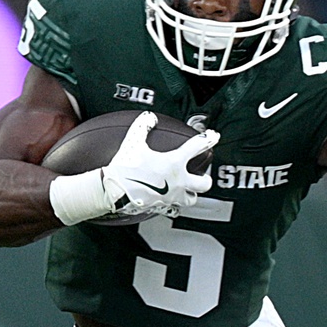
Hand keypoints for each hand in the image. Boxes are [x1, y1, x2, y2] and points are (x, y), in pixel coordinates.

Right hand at [101, 113, 217, 217]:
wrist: (113, 191)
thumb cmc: (125, 168)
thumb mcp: (133, 142)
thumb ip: (143, 126)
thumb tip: (149, 118)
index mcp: (174, 163)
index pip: (198, 147)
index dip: (208, 139)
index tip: (213, 136)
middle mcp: (178, 181)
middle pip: (204, 183)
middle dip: (205, 177)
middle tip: (201, 173)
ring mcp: (171, 197)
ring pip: (192, 199)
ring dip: (191, 193)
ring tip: (187, 188)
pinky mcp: (162, 207)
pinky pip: (174, 208)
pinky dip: (174, 203)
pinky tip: (169, 198)